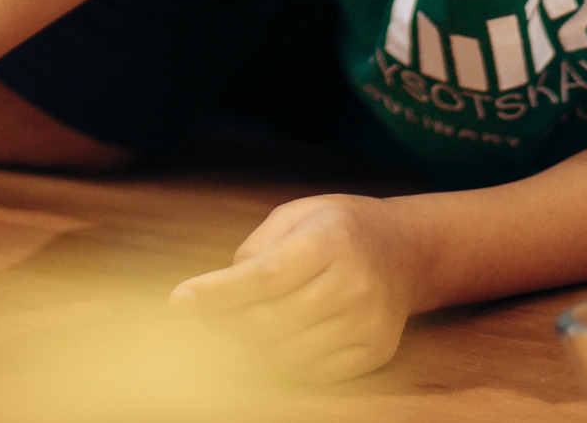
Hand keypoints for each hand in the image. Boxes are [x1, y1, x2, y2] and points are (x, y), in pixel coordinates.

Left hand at [170, 195, 428, 383]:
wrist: (406, 250)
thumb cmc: (338, 228)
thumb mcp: (297, 216)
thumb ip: (257, 248)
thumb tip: (218, 291)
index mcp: (330, 239)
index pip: (265, 276)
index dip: (218, 293)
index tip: (180, 301)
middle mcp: (354, 282)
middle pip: (271, 321)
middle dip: (227, 325)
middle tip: (203, 321)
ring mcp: (368, 321)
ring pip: (289, 353)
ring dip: (250, 349)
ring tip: (234, 332)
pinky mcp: (375, 350)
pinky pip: (315, 372)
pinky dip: (284, 364)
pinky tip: (272, 345)